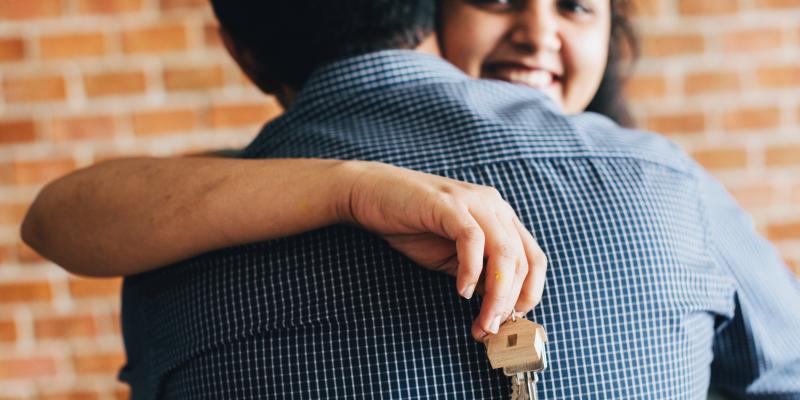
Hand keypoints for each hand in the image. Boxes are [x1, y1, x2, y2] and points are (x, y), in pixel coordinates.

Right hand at [336, 161, 547, 340]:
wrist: (370, 194)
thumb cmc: (410, 226)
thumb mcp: (453, 258)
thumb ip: (479, 275)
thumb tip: (500, 308)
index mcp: (501, 217)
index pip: (534, 259)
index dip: (530, 293)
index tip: (512, 321)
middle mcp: (494, 205)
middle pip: (522, 260)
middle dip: (509, 302)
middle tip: (490, 329)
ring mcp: (473, 201)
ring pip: (504, 253)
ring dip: (496, 294)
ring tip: (482, 320)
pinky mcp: (449, 203)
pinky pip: (472, 239)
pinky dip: (472, 270)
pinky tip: (461, 291)